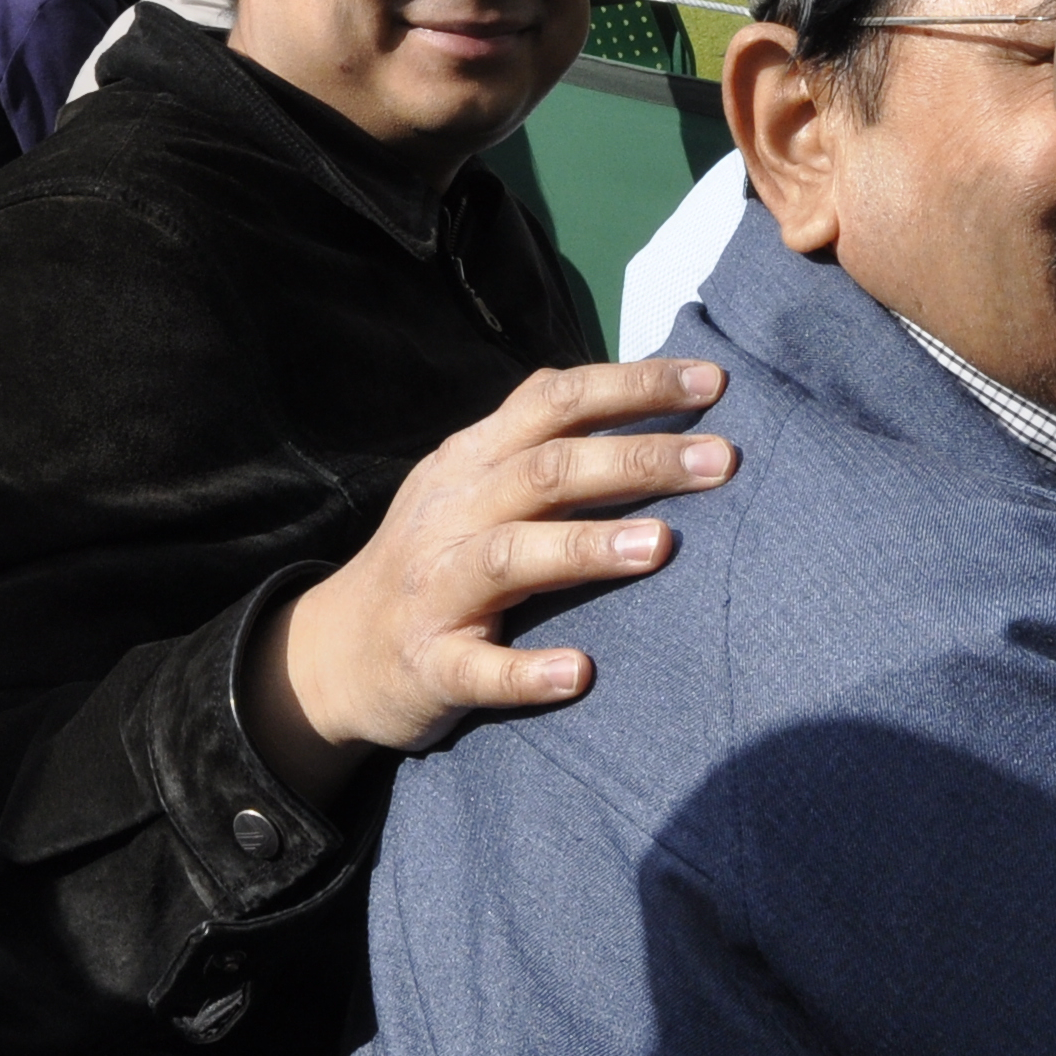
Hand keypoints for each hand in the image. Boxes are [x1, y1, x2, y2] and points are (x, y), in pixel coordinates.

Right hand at [241, 359, 738, 804]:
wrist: (332, 655)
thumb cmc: (433, 559)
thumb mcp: (470, 482)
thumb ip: (537, 438)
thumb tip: (638, 385)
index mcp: (472, 459)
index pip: (555, 400)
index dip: (632, 385)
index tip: (713, 382)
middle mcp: (453, 512)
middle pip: (548, 469)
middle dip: (636, 458)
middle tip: (722, 459)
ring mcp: (436, 588)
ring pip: (511, 556)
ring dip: (585, 547)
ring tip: (662, 547)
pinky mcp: (428, 665)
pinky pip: (478, 669)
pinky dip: (527, 672)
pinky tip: (578, 674)